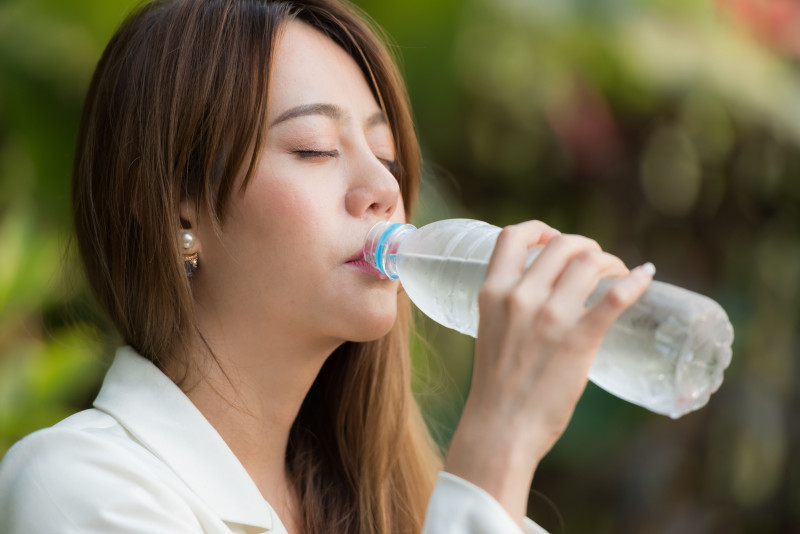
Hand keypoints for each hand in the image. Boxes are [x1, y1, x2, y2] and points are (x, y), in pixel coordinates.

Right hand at [444, 220, 653, 522]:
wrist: (500, 429)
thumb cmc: (495, 387)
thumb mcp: (491, 332)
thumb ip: (510, 309)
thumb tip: (545, 297)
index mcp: (492, 293)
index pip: (512, 236)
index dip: (539, 229)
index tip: (553, 239)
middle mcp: (520, 297)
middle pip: (561, 245)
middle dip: (585, 246)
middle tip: (596, 262)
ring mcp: (550, 317)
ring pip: (589, 263)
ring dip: (609, 261)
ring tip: (617, 273)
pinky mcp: (579, 340)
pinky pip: (616, 298)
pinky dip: (636, 280)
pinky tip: (646, 274)